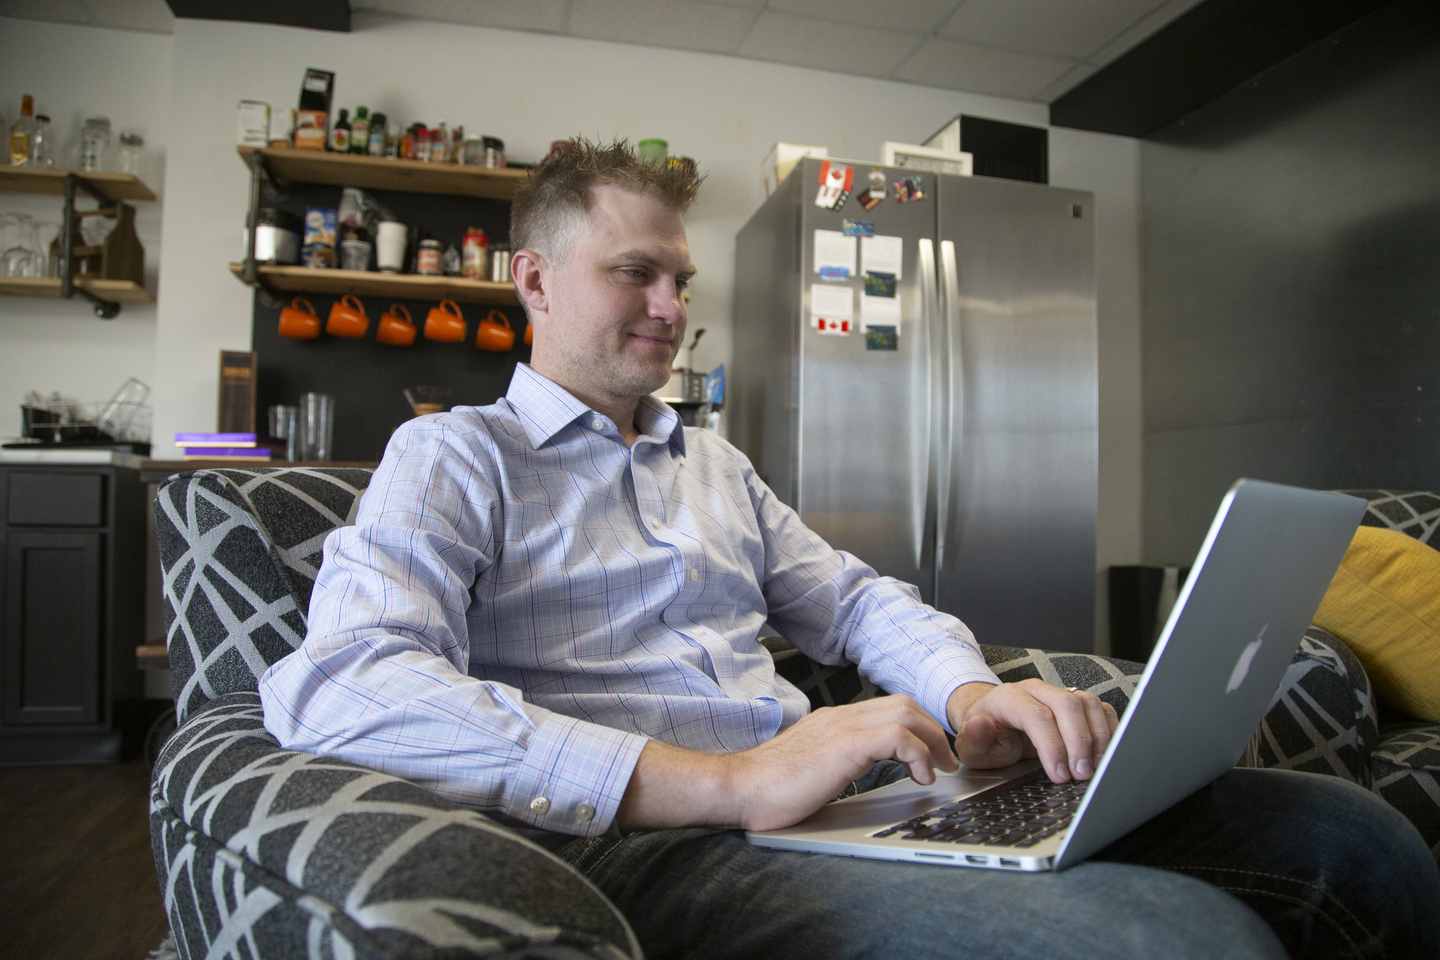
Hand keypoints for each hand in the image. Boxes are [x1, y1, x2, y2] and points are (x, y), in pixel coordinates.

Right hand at [616, 695, 958, 832]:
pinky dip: (917, 753)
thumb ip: (835, 762)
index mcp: (832, 722)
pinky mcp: (844, 744)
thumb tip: (859, 772)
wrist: (738, 788)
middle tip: (945, 762)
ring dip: (931, 740)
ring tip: (938, 769)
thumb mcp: (812, 770)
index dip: (917, 728)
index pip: (887, 708)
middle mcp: (839, 717)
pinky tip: (918, 776)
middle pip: (903, 704)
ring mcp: (841, 727)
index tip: (930, 756)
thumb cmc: (768, 788)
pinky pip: (897, 735)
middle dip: (932, 731)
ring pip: (905, 712)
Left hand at [947, 680, 1118, 782]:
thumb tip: (979, 727)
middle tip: (1082, 774)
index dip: (1052, 746)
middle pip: (1067, 705)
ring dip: (1098, 738)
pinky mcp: (1077, 702)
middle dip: (1079, 742)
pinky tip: (1106, 755)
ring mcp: (1059, 693)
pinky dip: (1109, 731)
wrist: (994, 722)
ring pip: (1088, 703)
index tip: (1060, 775)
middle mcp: (1037, 690)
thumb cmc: (985, 737)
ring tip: (1095, 769)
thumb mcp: (970, 746)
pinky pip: (1101, 709)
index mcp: (1009, 698)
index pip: (1036, 716)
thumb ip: (973, 739)